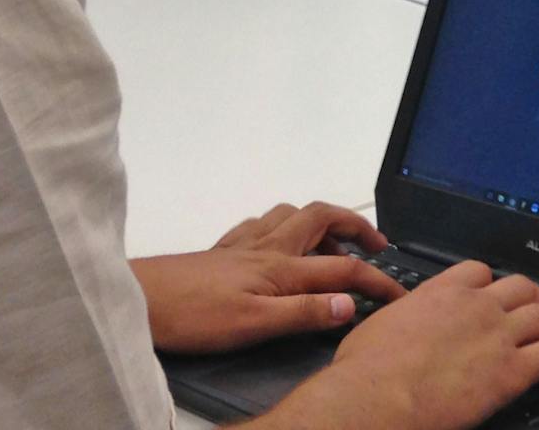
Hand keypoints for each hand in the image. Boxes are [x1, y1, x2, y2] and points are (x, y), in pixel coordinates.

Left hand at [132, 201, 403, 353]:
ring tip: (332, 245)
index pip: (343, 270)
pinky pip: (262, 223)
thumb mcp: (253, 324)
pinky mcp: (223, 249)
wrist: (138, 299)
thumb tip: (350, 304)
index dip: (377, 281)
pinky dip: (283, 225)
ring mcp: (244, 244)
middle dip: (356, 226)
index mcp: (282, 267)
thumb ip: (304, 312)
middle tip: (377, 246)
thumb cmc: (192, 314)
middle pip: (324, 219)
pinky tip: (277, 242)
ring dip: (321, 222)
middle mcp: (268, 246)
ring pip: (294, 214)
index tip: (400, 296)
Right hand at [259, 261, 538, 429]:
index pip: (478, 272)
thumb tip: (394, 324)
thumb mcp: (377, 327)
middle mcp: (475, 306)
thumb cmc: (366, 371)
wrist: (376, 398)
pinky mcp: (512, 370)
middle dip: (532, 295)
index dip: (491, 281)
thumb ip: (400, 319)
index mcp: (441, 293)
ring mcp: (497, 335)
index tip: (494, 288)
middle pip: (518, 287)